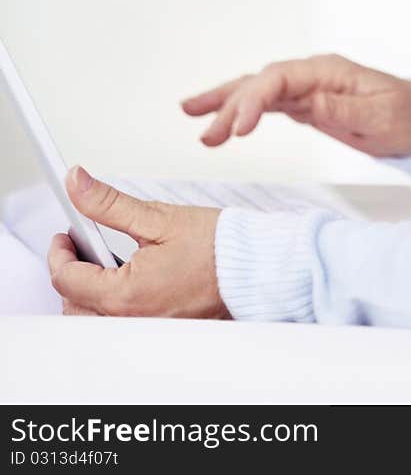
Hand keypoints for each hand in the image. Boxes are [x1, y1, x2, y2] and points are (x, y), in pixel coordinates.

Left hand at [48, 166, 229, 319]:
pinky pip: (117, 321)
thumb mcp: (157, 217)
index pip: (66, 278)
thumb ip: (109, 203)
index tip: (65, 232)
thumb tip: (77, 183)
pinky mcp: (155, 328)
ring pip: (92, 316)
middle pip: (74, 303)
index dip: (60, 250)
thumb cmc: (214, 245)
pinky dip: (109, 301)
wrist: (251, 267)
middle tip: (82, 242)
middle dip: (71, 271)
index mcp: (126, 293)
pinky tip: (127, 275)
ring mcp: (143, 327)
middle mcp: (131, 319)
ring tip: (106, 258)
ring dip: (88, 289)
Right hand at [181, 53, 410, 158]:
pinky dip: (241, 111)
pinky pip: (266, 104)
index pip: (280, 79)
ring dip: (226, 104)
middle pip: (261, 82)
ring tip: (190, 115)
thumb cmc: (408, 117)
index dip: (255, 99)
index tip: (240, 128)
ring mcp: (307, 88)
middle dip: (231, 105)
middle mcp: (313, 75)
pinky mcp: (305, 105)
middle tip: (207, 135)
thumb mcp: (383, 118)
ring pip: (257, 91)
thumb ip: (347, 111)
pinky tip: (219, 121)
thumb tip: (312, 103)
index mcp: (329, 72)